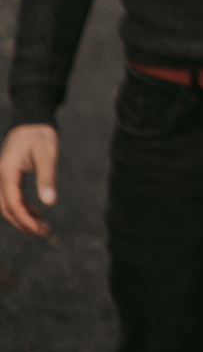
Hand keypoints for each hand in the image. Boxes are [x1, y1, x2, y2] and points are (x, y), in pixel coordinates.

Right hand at [0, 123, 59, 237]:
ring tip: (43, 226)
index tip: (40, 230)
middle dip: (23, 223)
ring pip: (7, 205)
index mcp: (7, 172)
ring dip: (23, 217)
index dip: (25, 220)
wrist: (32, 119)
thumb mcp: (47, 155)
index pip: (12, 203)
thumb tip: (50, 202)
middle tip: (44, 232)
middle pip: (6, 208)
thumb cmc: (40, 134)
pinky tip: (37, 213)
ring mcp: (2, 176)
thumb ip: (47, 178)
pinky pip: (11, 198)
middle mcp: (0, 176)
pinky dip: (22, 208)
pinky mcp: (8, 176)